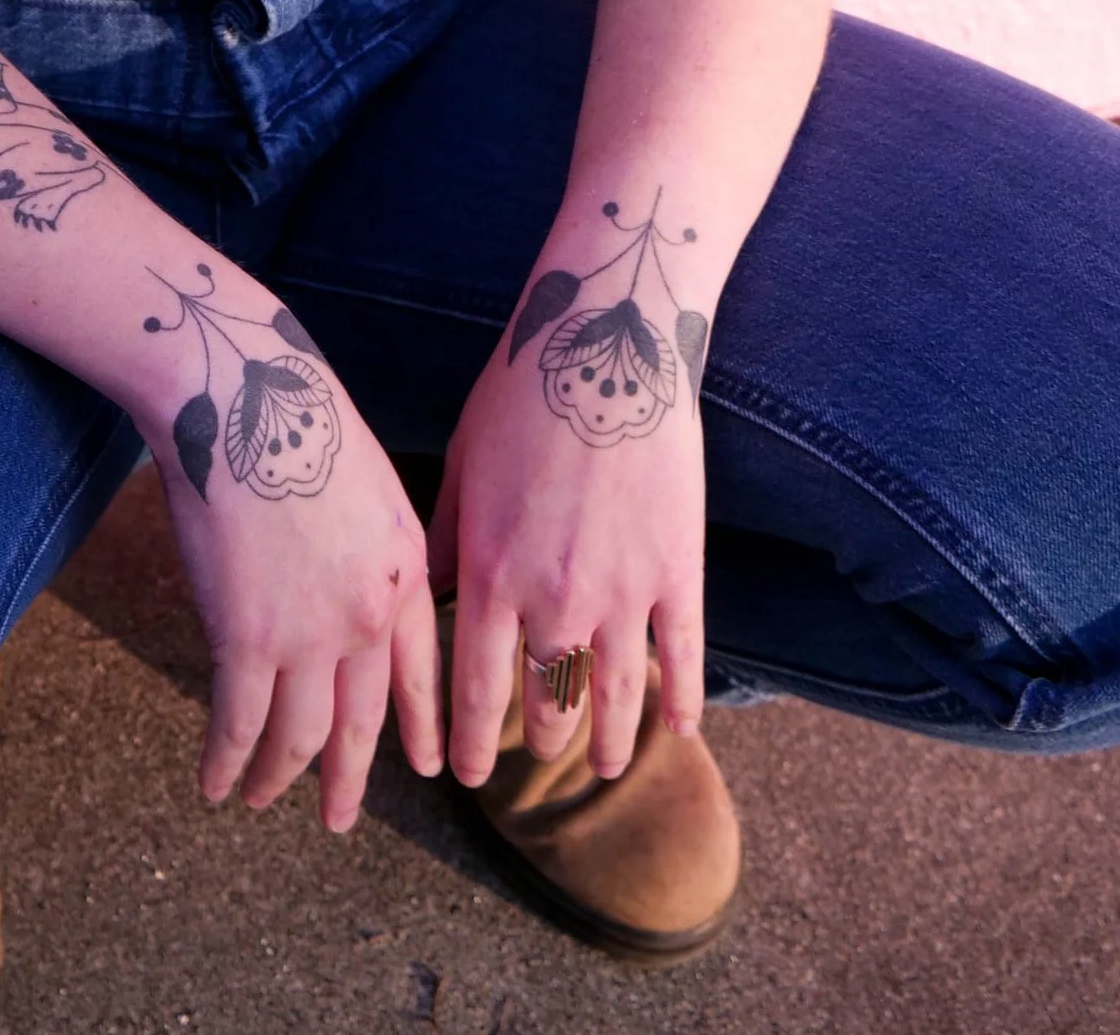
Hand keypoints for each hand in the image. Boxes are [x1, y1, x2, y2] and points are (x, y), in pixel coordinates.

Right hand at [141, 277, 439, 830]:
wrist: (241, 396)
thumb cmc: (293, 416)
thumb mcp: (369, 481)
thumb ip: (375, 545)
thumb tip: (358, 587)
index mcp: (406, 569)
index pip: (421, 671)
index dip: (420, 724)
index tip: (428, 767)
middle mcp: (370, 614)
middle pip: (362, 721)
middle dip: (348, 777)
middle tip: (339, 818)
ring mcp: (311, 634)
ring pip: (298, 736)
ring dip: (277, 778)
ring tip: (259, 801)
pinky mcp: (249, 638)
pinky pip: (238, 723)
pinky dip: (226, 761)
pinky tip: (213, 782)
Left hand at [428, 261, 709, 786]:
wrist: (606, 344)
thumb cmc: (521, 395)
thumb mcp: (463, 466)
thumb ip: (448, 542)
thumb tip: (436, 602)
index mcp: (492, 575)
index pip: (476, 692)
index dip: (469, 744)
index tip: (464, 776)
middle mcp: (555, 600)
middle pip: (548, 702)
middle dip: (539, 740)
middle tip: (536, 757)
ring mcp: (623, 591)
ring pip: (615, 697)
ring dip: (607, 742)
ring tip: (602, 764)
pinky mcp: (677, 570)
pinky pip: (683, 658)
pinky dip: (682, 702)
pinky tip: (679, 731)